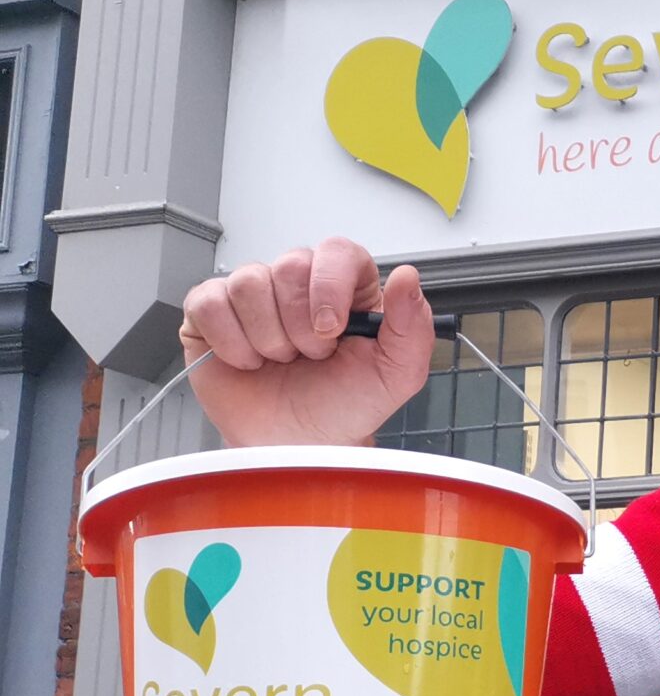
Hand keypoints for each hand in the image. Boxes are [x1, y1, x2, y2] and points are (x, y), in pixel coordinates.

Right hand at [178, 238, 437, 447]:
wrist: (298, 444)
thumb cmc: (344, 406)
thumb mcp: (396, 374)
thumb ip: (412, 326)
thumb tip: (407, 277)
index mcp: (346, 288)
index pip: (337, 251)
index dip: (330, 285)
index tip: (331, 329)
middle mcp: (299, 283)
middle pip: (289, 265)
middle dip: (300, 324)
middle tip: (309, 356)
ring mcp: (253, 295)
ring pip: (248, 283)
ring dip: (268, 338)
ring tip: (281, 361)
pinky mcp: (212, 312)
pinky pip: (209, 303)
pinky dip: (231, 342)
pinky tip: (248, 361)